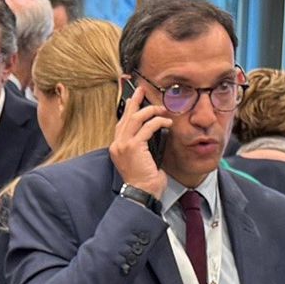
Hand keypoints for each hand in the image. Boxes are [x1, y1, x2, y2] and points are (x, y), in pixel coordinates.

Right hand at [111, 80, 170, 197]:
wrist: (141, 193)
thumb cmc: (144, 181)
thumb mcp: (141, 159)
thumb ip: (141, 145)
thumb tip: (152, 131)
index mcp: (117, 147)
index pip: (121, 123)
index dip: (128, 110)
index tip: (133, 100)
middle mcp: (117, 144)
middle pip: (126, 116)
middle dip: (136, 101)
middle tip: (143, 90)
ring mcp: (124, 145)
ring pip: (137, 118)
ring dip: (151, 111)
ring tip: (162, 110)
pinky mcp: (134, 146)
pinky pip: (148, 127)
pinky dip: (159, 122)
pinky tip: (167, 122)